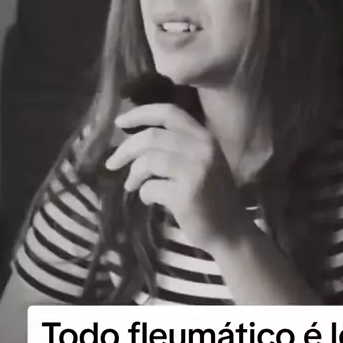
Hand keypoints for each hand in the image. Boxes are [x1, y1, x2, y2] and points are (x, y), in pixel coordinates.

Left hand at [105, 103, 250, 253]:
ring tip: (131, 186)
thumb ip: (177, 147)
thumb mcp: (201, 162)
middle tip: (112, 163)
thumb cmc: (211, 196)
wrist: (231, 230)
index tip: (118, 122)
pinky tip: (150, 201)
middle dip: (125, 150)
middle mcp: (202, 148)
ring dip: (133, 175)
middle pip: (151, 137)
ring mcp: (195, 171)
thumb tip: (134, 141)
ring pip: (148, 161)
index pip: (168, 112)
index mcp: (204, 136)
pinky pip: (151, 188)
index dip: (140, 114)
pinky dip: (144, 195)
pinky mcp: (187, 195)